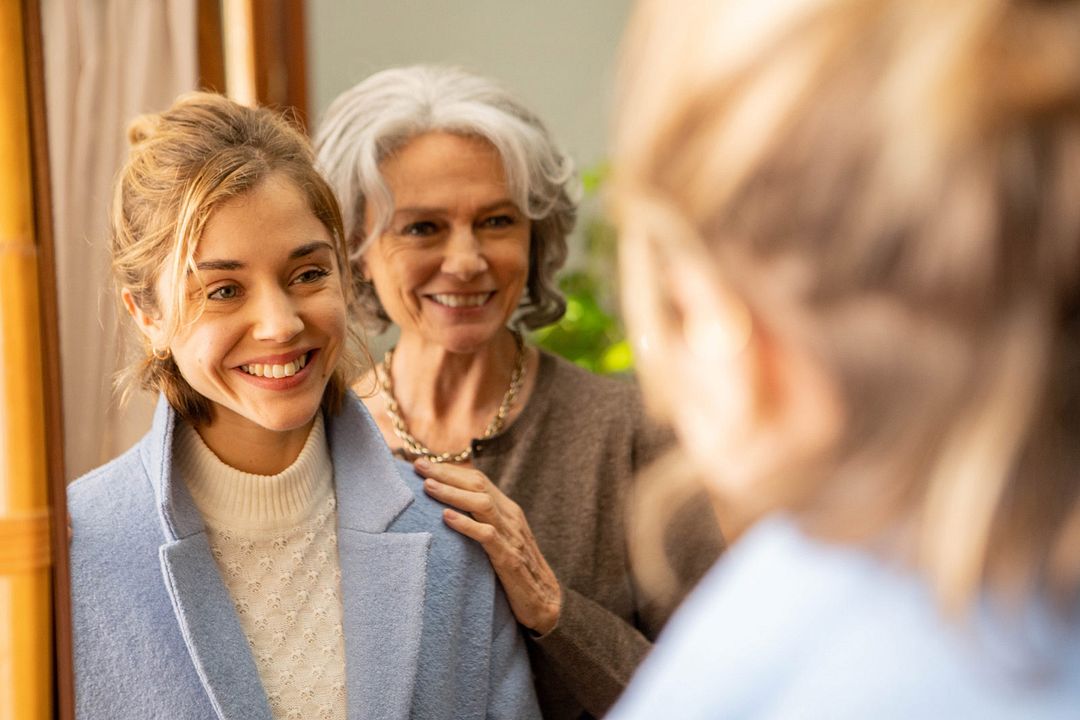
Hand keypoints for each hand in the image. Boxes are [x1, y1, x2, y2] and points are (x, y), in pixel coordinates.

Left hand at [415, 458, 561, 633]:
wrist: (547, 603)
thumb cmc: (518, 572)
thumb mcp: (501, 540)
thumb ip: (483, 523)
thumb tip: (449, 512)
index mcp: (508, 511)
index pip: (478, 480)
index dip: (451, 470)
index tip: (424, 464)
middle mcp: (511, 518)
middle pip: (478, 485)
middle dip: (446, 473)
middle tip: (419, 466)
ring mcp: (512, 537)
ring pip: (482, 504)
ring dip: (452, 493)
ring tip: (428, 486)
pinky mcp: (509, 559)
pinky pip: (486, 536)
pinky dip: (466, 524)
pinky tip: (446, 517)